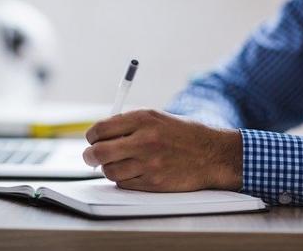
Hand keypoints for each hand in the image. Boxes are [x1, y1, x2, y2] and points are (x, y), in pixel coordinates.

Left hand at [83, 109, 242, 191]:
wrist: (212, 155)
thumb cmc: (182, 135)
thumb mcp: (156, 118)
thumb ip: (128, 124)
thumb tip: (99, 135)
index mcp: (143, 119)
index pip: (100, 129)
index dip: (92, 136)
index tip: (93, 140)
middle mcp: (144, 140)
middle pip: (98, 152)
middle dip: (90, 156)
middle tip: (91, 157)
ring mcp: (149, 163)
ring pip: (109, 171)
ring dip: (108, 168)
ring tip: (118, 164)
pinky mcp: (153, 182)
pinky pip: (123, 184)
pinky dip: (123, 179)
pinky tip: (133, 172)